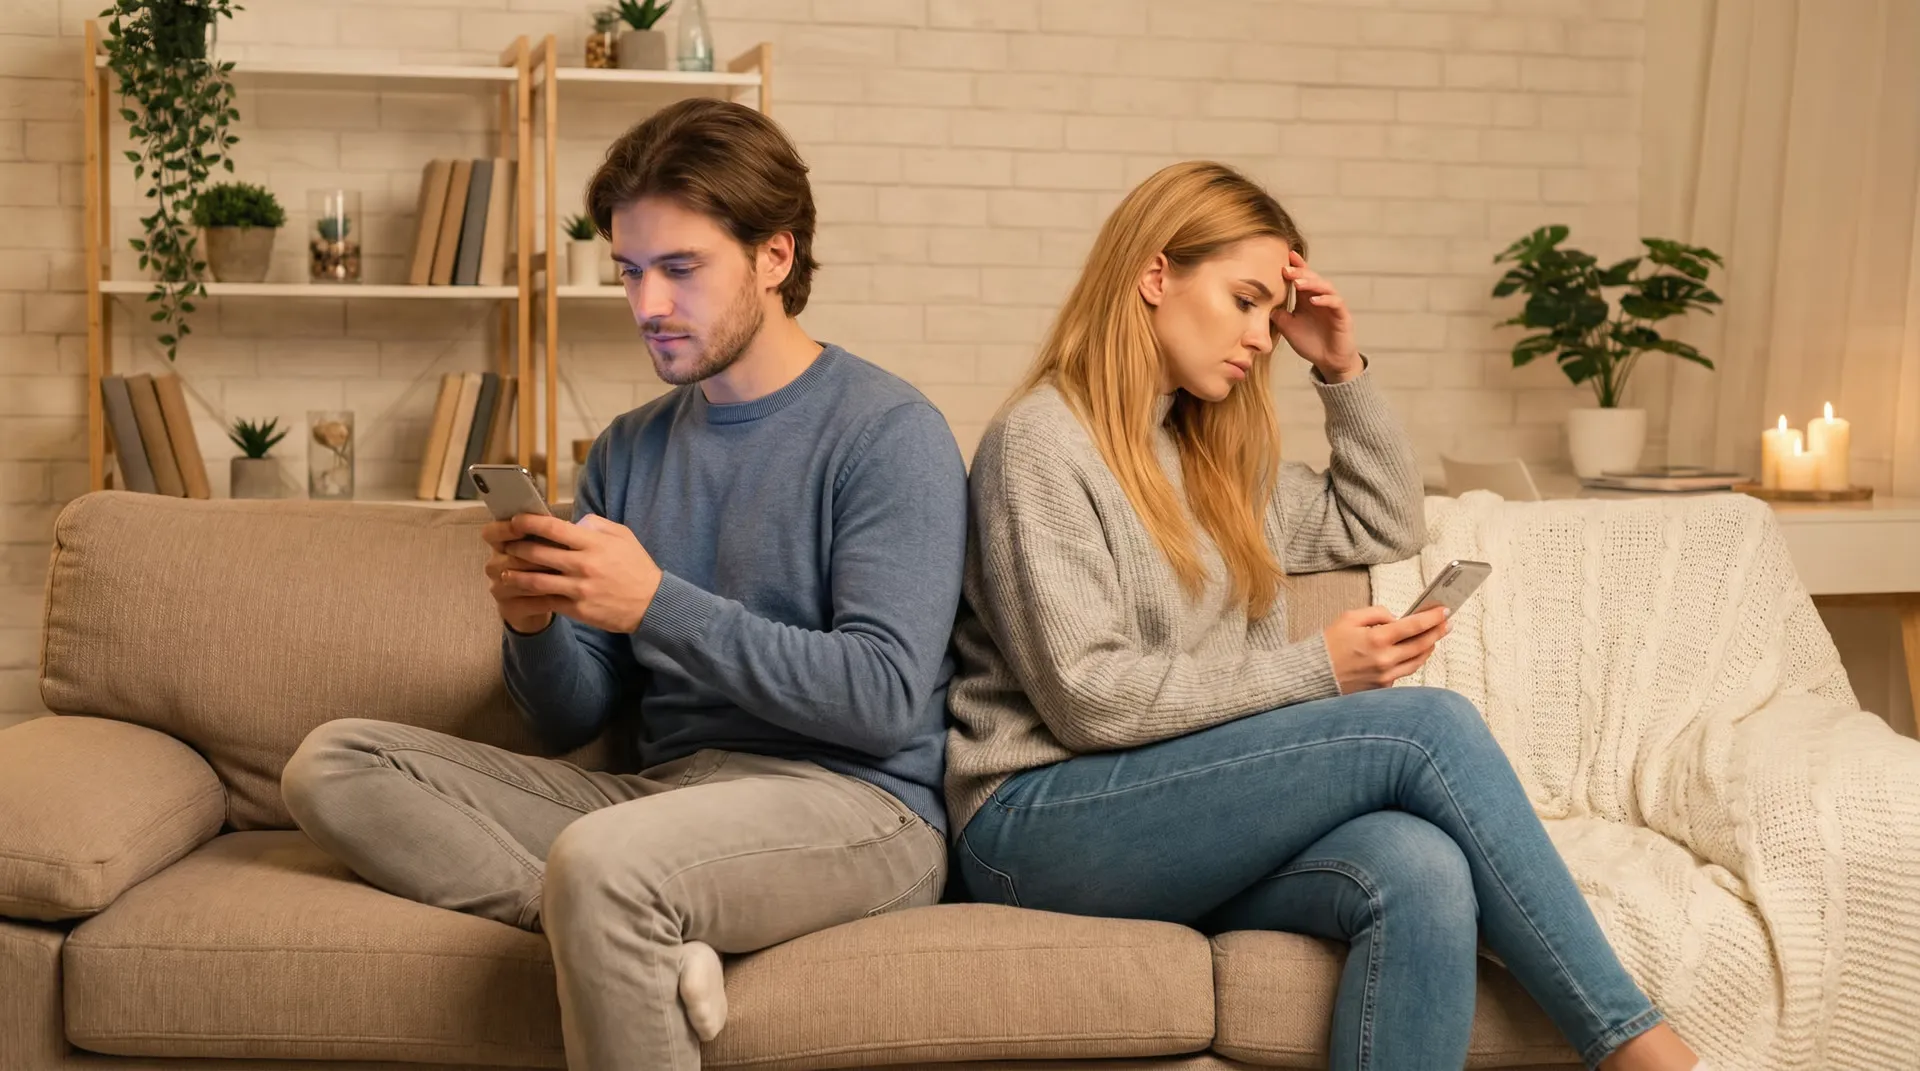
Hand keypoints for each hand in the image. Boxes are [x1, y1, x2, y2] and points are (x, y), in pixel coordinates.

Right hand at [481, 518, 558, 633]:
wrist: (542, 601)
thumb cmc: (546, 565)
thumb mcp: (547, 545)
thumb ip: (549, 534)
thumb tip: (568, 523)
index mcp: (501, 544)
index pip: (491, 533)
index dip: (504, 530)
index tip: (522, 528)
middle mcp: (495, 565)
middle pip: (509, 558)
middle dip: (534, 556)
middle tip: (558, 556)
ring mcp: (499, 588)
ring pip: (518, 580)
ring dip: (541, 577)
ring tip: (563, 575)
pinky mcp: (508, 608)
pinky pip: (527, 602)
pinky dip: (544, 597)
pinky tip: (561, 595)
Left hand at [482, 513, 662, 634]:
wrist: (652, 603)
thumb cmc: (637, 567)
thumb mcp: (623, 536)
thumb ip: (597, 525)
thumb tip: (573, 521)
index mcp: (594, 544)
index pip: (554, 528)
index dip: (529, 522)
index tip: (516, 520)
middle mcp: (584, 565)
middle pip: (538, 554)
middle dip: (516, 548)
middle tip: (505, 545)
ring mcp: (580, 589)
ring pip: (536, 581)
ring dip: (514, 576)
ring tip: (503, 571)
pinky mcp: (578, 609)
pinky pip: (546, 603)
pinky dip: (528, 599)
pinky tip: (517, 595)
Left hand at [1273, 250, 1362, 382]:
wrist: (1328, 362)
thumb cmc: (1310, 343)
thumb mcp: (1288, 327)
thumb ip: (1277, 314)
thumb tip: (1261, 303)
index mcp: (1307, 298)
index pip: (1302, 278)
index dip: (1296, 266)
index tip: (1284, 256)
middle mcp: (1321, 298)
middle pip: (1312, 278)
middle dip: (1299, 273)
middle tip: (1286, 270)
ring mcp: (1333, 305)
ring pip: (1325, 287)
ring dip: (1311, 283)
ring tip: (1298, 283)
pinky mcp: (1342, 316)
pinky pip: (1335, 303)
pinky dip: (1325, 299)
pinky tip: (1313, 300)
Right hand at [1324, 605, 1448, 693]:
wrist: (1314, 674)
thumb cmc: (1329, 644)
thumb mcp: (1349, 617)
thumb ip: (1377, 613)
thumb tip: (1397, 618)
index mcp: (1377, 639)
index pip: (1414, 626)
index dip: (1433, 617)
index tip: (1445, 611)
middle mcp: (1384, 660)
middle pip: (1422, 644)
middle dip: (1438, 632)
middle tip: (1447, 623)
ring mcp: (1385, 676)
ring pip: (1418, 661)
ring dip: (1430, 647)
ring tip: (1435, 637)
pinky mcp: (1382, 687)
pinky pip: (1404, 672)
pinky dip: (1413, 660)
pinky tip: (1416, 652)